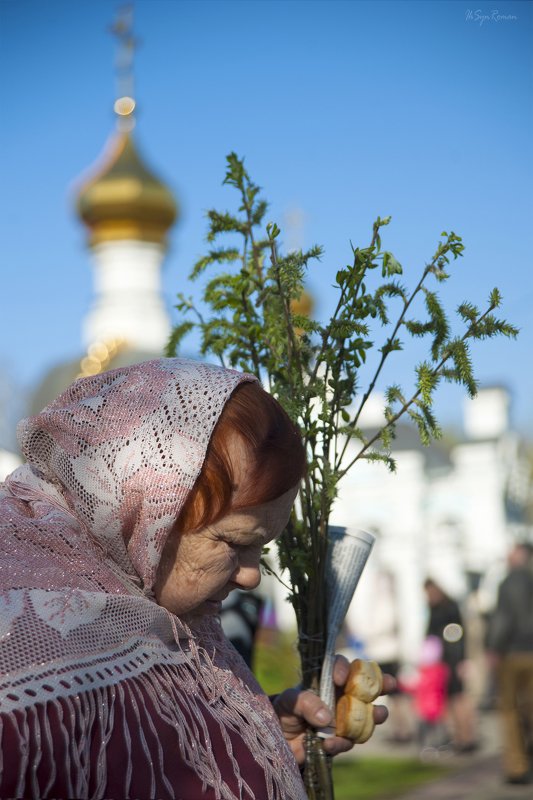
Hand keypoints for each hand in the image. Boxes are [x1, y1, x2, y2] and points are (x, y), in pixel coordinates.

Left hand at [272, 655, 395, 764]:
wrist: (278, 742)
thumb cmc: (284, 712)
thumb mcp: (289, 701)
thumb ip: (305, 703)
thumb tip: (327, 717)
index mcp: (325, 680)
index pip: (339, 666)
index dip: (344, 669)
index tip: (340, 679)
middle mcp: (338, 697)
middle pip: (363, 687)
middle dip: (379, 684)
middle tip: (389, 684)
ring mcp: (342, 718)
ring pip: (366, 715)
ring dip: (375, 715)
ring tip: (380, 714)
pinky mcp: (340, 739)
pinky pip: (349, 740)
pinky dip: (343, 742)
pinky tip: (330, 743)